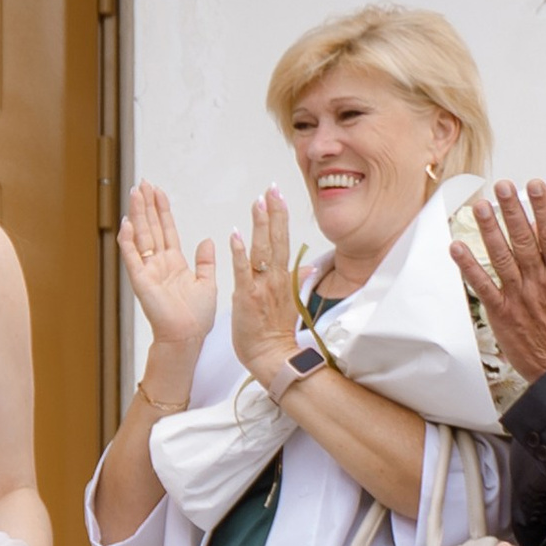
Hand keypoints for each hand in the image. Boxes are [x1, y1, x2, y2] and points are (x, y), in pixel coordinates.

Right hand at [116, 185, 217, 384]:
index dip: (162, 210)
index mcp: (174, 263)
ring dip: (138, 215)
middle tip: (143, 183)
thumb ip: (205, 261)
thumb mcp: (207, 283)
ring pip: (141, 237)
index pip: (167, 230)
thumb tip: (207, 240)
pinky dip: (128, 242)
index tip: (159, 191)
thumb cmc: (197, 317)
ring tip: (135, 193)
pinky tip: (127, 224)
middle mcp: (159, 264)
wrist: (188, 336)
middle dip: (147, 205)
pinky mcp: (141, 282)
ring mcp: (148, 271)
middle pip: (151, 228)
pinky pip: (132, 258)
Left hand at [228, 188, 301, 392]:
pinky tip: (235, 235)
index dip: (281, 217)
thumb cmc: (276, 332)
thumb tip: (310, 265)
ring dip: (260, 225)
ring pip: (262, 250)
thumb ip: (300, 279)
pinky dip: (239, 253)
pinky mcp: (246, 296)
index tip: (278, 196)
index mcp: (284, 277)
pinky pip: (243, 271)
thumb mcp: (292, 302)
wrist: (271, 356)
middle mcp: (275, 278)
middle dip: (274, 212)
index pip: (284, 240)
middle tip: (271, 189)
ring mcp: (261, 286)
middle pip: (277, 239)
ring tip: (258, 202)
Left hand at [453, 183, 545, 382]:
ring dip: (489, 230)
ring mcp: (519, 298)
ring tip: (480, 205)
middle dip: (513, 209)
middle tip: (503, 185)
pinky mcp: (502, 314)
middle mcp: (540, 283)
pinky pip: (482, 287)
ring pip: (501, 257)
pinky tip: (456, 247)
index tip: (537, 186)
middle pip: (523, 239)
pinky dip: (468, 267)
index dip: (544, 208)